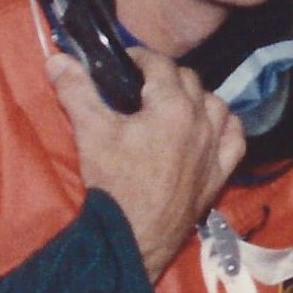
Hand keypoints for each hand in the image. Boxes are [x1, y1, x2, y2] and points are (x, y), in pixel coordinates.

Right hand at [48, 48, 242, 282]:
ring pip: (217, 105)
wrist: (133, 234)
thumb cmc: (113, 180)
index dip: (142, 58)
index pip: (161, 65)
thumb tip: (57, 58)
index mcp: (172, 106)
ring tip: (174, 104)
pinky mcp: (221, 172)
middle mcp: (202, 121)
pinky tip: (212, 128)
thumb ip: (76, 91)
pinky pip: (235, 138)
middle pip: (190, 81)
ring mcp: (216, 148)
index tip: (126, 62)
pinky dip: (225, 127)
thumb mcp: (90, 131)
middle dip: (167, 76)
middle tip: (142, 85)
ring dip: (198, 98)